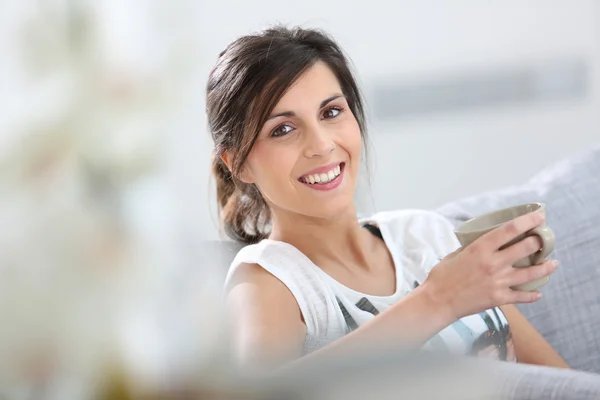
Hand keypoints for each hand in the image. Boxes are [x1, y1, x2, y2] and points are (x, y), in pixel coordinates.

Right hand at [422, 212, 557, 319]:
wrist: (438, 301)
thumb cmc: (442, 276)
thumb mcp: (455, 254)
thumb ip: (473, 249)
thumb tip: (485, 245)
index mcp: (480, 248)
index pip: (510, 229)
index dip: (528, 221)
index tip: (539, 217)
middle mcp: (493, 263)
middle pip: (526, 248)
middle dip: (539, 242)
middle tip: (544, 240)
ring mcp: (498, 281)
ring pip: (531, 273)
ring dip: (545, 267)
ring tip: (553, 263)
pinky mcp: (499, 298)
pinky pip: (522, 296)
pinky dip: (532, 294)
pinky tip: (538, 293)